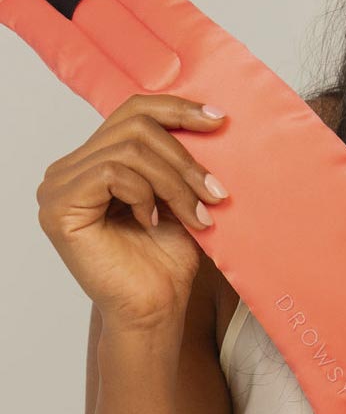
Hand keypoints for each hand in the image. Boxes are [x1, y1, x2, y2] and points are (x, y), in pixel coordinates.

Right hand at [35, 92, 230, 334]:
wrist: (157, 306)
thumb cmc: (167, 256)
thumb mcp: (179, 192)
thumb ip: (179, 154)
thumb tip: (211, 114)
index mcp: (96, 158)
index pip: (134, 110)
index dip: (177, 108)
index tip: (218, 120)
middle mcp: (71, 168)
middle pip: (135, 125)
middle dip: (184, 157)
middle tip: (215, 192)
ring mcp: (59, 186)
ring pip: (130, 149)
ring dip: (175, 181)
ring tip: (197, 213)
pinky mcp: (59, 206)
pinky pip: (112, 171)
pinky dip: (145, 193)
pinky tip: (153, 221)